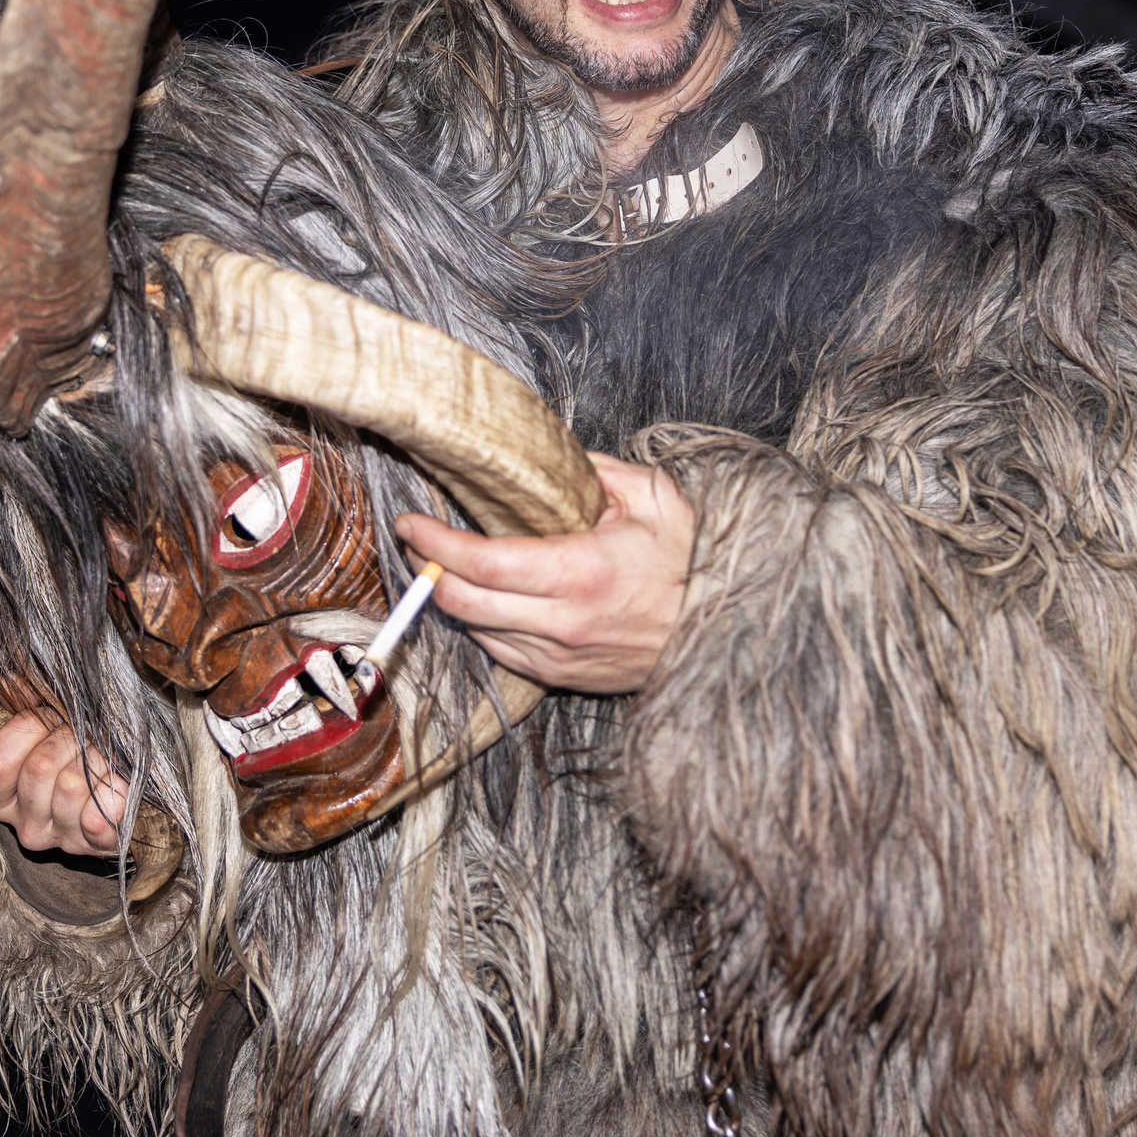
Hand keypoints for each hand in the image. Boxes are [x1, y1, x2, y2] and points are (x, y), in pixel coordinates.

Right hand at [0, 708, 131, 858]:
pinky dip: (114, 793)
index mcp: (1, 798)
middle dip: (70, 741)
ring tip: (104, 762)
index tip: (53, 720)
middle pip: (39, 768)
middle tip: (88, 740)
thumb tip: (10, 683)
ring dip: (97, 762)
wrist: (127, 795)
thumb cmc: (80, 756)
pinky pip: (100, 816)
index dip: (30, 728)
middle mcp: (24, 825)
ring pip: (72, 785)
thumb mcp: (49, 730)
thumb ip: (29, 709)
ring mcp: (59, 840)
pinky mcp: (95, 847)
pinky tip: (117, 787)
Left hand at [391, 453, 693, 694]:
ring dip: (451, 598)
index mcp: (580, 572)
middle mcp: (562, 622)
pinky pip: (501, 652)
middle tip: (415, 540)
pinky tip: (485, 598)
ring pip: (476, 631)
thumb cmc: (694, 560)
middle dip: (426, 569)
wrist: (727, 630)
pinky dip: (482, 624)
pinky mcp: (563, 677)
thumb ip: (596, 471)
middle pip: (462, 603)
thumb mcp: (655, 497)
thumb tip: (551, 459)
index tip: (410, 523)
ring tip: (444, 564)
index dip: (433, 543)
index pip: (480, 563)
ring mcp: (559, 656)